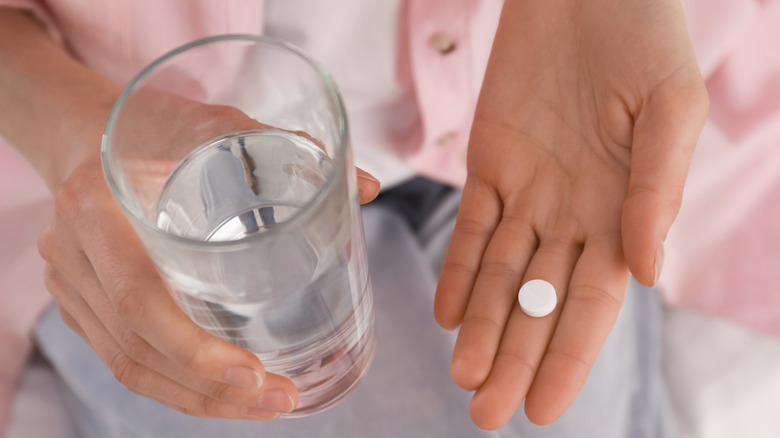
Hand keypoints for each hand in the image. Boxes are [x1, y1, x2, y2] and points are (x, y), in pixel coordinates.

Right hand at [37, 94, 379, 419]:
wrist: (87, 132)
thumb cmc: (155, 125)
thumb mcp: (215, 123)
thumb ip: (287, 148)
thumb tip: (368, 186)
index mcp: (96, 206)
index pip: (139, 300)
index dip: (195, 350)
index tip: (256, 374)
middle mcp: (70, 252)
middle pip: (135, 348)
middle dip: (211, 390)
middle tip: (280, 400)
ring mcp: (67, 282)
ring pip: (127, 365)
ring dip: (198, 399)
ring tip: (264, 407)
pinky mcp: (77, 300)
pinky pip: (120, 357)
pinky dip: (173, 384)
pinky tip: (222, 394)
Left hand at [434, 0, 707, 428]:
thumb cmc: (644, 40)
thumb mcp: (671, 110)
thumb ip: (657, 191)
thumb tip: (644, 273)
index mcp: (625, 213)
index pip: (594, 303)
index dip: (568, 356)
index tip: (545, 408)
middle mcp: (574, 214)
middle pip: (539, 302)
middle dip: (515, 358)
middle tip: (487, 415)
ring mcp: (529, 192)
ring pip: (499, 275)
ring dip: (481, 327)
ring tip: (463, 378)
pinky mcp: (489, 164)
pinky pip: (470, 228)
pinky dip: (457, 270)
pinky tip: (448, 314)